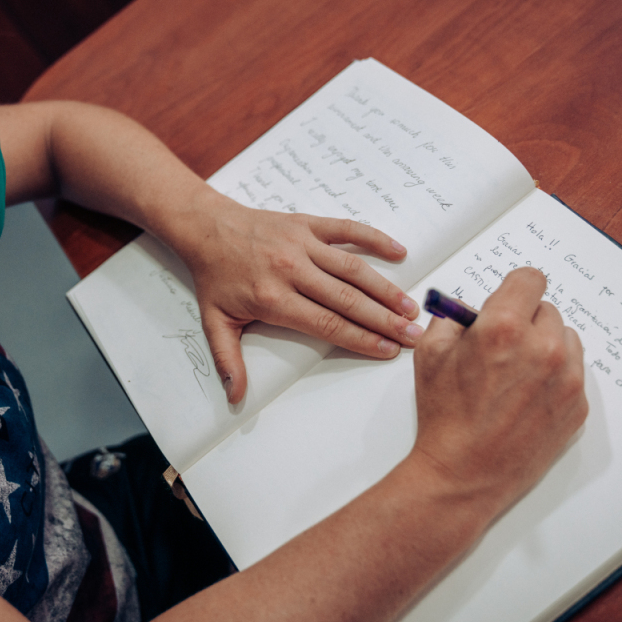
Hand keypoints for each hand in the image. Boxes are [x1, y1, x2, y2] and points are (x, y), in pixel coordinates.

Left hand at [173, 192, 421, 403]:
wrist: (208, 230)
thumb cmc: (216, 278)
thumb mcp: (215, 322)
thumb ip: (228, 361)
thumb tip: (236, 397)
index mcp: (273, 298)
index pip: (327, 323)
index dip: (360, 339)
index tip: (387, 350)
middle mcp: (291, 270)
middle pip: (347, 299)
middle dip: (384, 320)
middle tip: (413, 335)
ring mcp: (302, 244)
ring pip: (352, 268)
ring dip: (385, 288)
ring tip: (410, 308)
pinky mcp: (307, 224)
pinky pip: (347, 229)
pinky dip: (374, 238)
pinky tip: (399, 251)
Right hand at [410, 268, 587, 512]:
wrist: (464, 473)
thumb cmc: (446, 417)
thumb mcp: (430, 355)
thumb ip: (452, 319)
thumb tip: (469, 310)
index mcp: (504, 328)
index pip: (530, 279)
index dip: (514, 289)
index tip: (509, 299)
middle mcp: (543, 348)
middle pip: (547, 309)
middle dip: (525, 321)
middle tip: (502, 346)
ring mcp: (567, 378)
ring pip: (565, 339)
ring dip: (544, 346)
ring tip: (515, 373)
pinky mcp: (578, 405)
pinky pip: (573, 372)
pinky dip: (554, 377)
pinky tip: (526, 396)